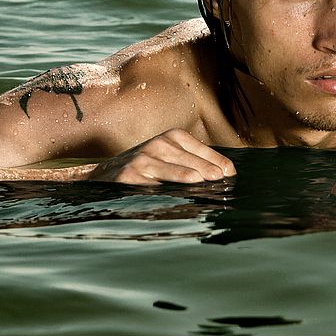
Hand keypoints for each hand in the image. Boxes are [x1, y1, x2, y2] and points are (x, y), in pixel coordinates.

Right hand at [87, 129, 235, 184]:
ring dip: (181, 175)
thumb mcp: (170, 157)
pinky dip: (158, 191)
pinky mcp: (126, 177)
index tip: (229, 172)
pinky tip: (170, 197)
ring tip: (197, 181)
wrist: (106, 174)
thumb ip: (194, 162)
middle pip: (183, 157)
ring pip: (164, 168)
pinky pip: (145, 185)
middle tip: (217, 178)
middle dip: (202, 167)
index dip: (214, 158)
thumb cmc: (147, 167)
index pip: (196, 147)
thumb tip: (223, 174)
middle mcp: (155, 145)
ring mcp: (140, 160)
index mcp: (170, 138)